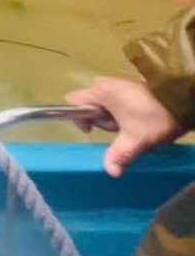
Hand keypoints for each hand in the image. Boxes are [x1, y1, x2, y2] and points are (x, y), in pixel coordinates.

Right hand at [64, 76, 186, 177]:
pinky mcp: (128, 85)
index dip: (78, 117)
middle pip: (88, 104)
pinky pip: (112, 99)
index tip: (94, 130)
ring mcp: (117, 83)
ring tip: (131, 124)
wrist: (183, 101)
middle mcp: (105, 83)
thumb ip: (119, 154)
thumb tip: (110, 172)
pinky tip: (136, 118)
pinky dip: (119, 110)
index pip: (72, 101)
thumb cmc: (155, 118)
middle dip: (101, 120)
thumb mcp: (136, 139)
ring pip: (101, 102)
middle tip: (120, 129)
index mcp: (101, 92)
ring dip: (111, 116)